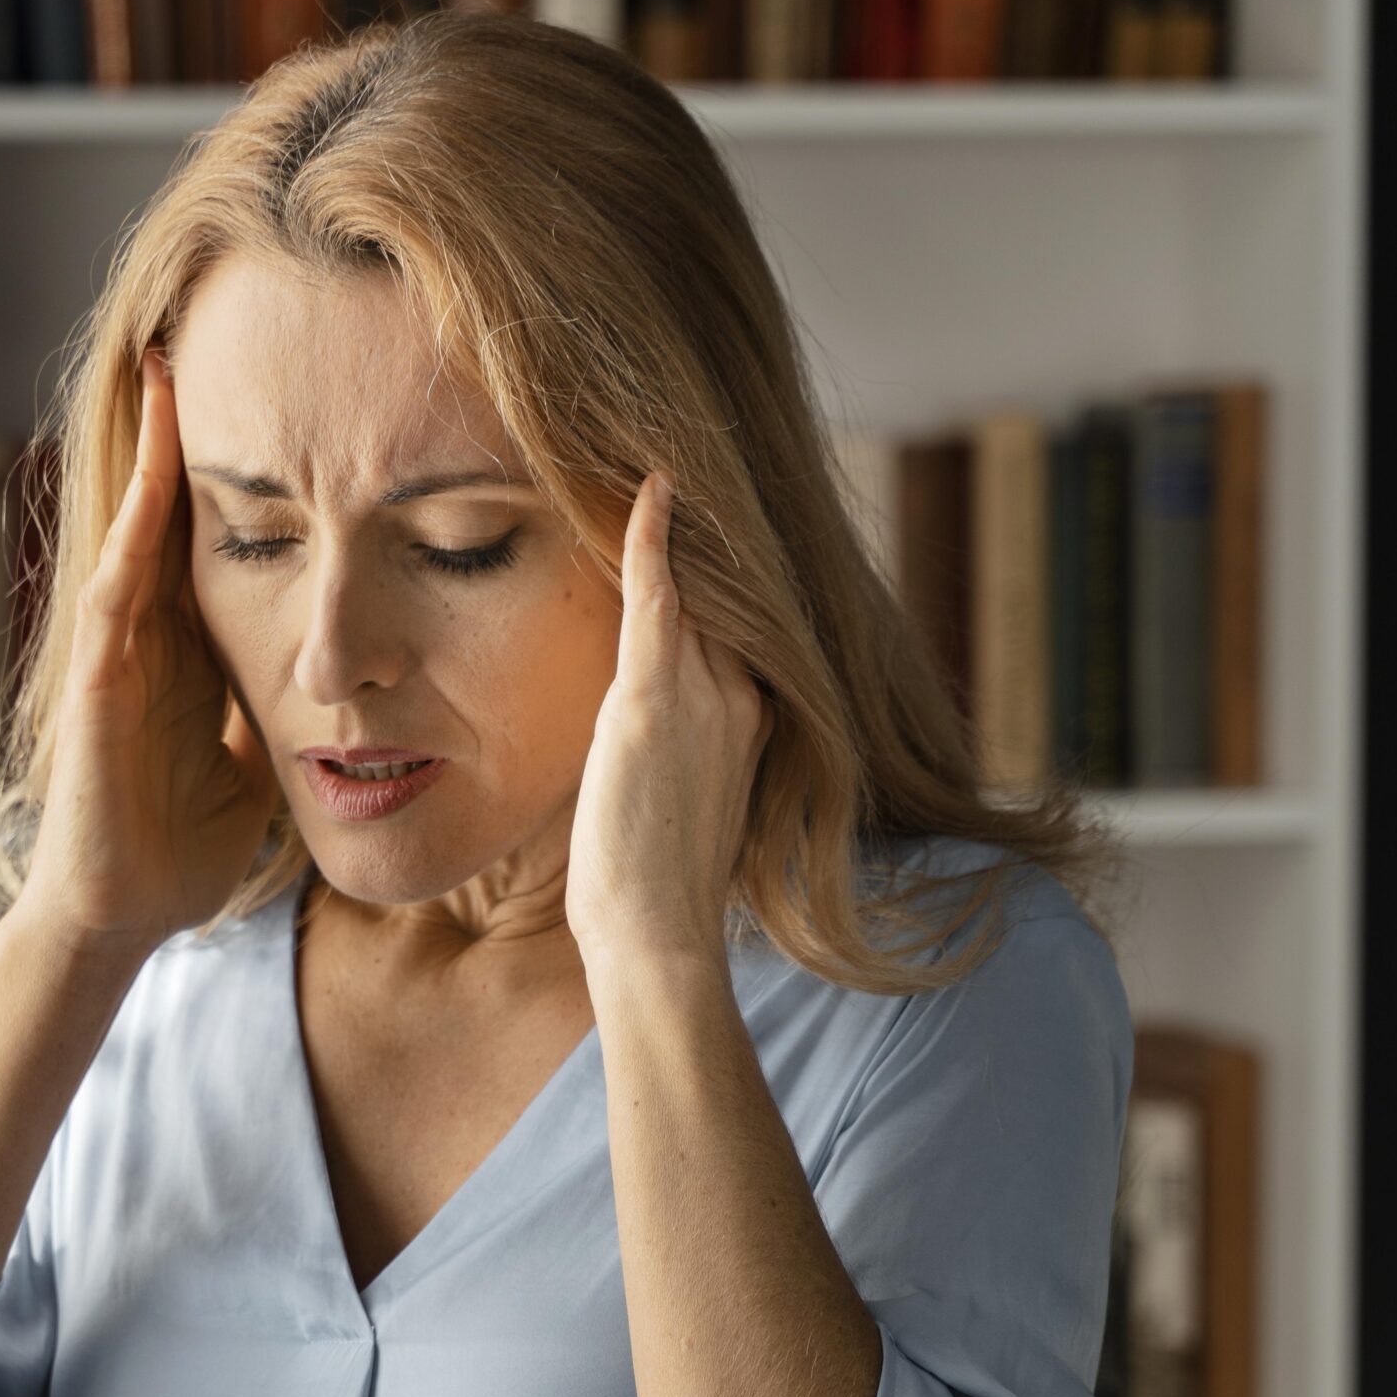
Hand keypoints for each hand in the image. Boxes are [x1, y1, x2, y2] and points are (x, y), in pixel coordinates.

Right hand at [13, 346, 278, 959]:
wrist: (122, 911)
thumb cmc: (182, 843)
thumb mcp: (260, 757)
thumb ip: (285, 707)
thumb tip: (346, 678)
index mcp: (187, 647)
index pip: (217, 535)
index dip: (244, 468)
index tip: (279, 398)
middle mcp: (146, 635)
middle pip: (170, 511)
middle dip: (184, 431)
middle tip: (205, 331)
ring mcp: (114, 655)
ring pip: (134, 532)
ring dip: (148, 456)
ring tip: (165, 372)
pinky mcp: (94, 688)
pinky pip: (115, 597)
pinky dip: (131, 536)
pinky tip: (153, 485)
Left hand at [566, 470, 774, 974]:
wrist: (658, 933)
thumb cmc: (655, 886)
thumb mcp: (678, 802)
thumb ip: (676, 750)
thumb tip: (646, 729)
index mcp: (750, 720)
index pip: (730, 626)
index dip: (711, 578)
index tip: (695, 525)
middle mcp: (738, 696)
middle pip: (718, 596)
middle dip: (700, 542)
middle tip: (676, 465)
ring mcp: (702, 696)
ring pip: (693, 588)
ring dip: (675, 530)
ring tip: (652, 463)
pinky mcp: (653, 702)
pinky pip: (658, 599)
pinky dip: (652, 540)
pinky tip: (650, 488)